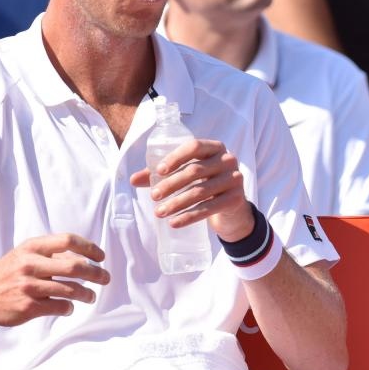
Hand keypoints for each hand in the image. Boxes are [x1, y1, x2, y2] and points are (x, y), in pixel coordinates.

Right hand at [0, 234, 109, 325]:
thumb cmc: (8, 273)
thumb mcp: (24, 255)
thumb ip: (50, 254)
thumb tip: (84, 258)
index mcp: (31, 247)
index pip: (67, 240)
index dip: (89, 248)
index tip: (100, 257)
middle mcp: (30, 265)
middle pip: (75, 267)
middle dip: (96, 274)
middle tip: (105, 278)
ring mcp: (29, 287)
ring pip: (71, 290)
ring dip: (87, 294)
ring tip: (90, 296)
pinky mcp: (29, 307)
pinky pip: (61, 307)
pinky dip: (70, 308)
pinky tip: (69, 307)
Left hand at [130, 138, 253, 241]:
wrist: (232, 207)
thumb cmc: (205, 184)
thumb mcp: (187, 175)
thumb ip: (162, 174)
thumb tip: (133, 179)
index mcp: (214, 147)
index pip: (194, 146)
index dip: (175, 157)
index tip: (158, 171)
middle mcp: (228, 160)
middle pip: (195, 171)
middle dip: (171, 184)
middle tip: (154, 196)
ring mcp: (235, 179)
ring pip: (200, 191)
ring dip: (177, 203)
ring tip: (159, 213)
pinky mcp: (236, 199)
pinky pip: (209, 208)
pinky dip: (189, 217)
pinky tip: (174, 223)